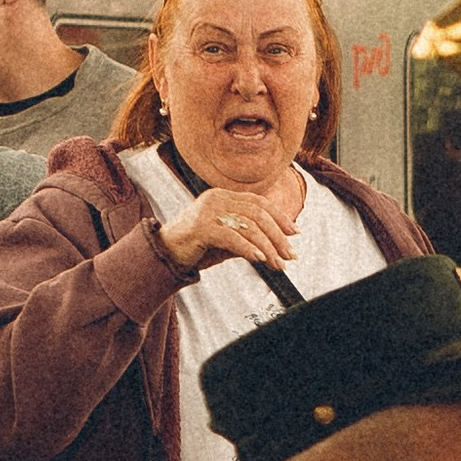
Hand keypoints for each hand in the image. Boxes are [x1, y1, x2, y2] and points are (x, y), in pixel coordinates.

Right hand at [155, 181, 301, 275]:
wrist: (165, 254)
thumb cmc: (197, 248)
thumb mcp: (228, 240)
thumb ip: (248, 237)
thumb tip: (278, 245)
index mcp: (224, 196)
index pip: (259, 202)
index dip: (280, 217)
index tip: (295, 233)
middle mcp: (217, 198)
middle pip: (258, 215)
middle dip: (278, 237)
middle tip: (290, 255)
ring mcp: (208, 211)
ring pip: (248, 227)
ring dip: (268, 247)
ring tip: (278, 264)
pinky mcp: (201, 227)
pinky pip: (232, 237)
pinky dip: (248, 249)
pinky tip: (260, 259)